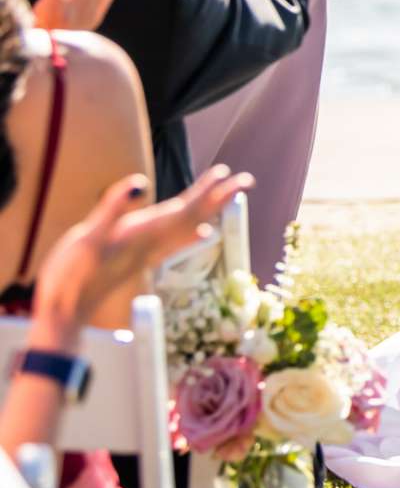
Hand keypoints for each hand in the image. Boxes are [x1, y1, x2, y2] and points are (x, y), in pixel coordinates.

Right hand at [26, 167, 252, 344]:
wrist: (65, 314)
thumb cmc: (71, 275)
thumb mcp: (87, 237)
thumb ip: (112, 208)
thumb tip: (140, 182)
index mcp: (143, 234)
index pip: (184, 208)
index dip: (205, 190)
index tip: (227, 173)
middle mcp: (151, 244)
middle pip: (193, 217)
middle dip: (218, 197)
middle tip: (246, 180)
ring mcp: (146, 254)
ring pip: (186, 229)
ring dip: (209, 210)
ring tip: (228, 198)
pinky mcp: (137, 262)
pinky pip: (174, 243)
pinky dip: (191, 233)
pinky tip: (203, 234)